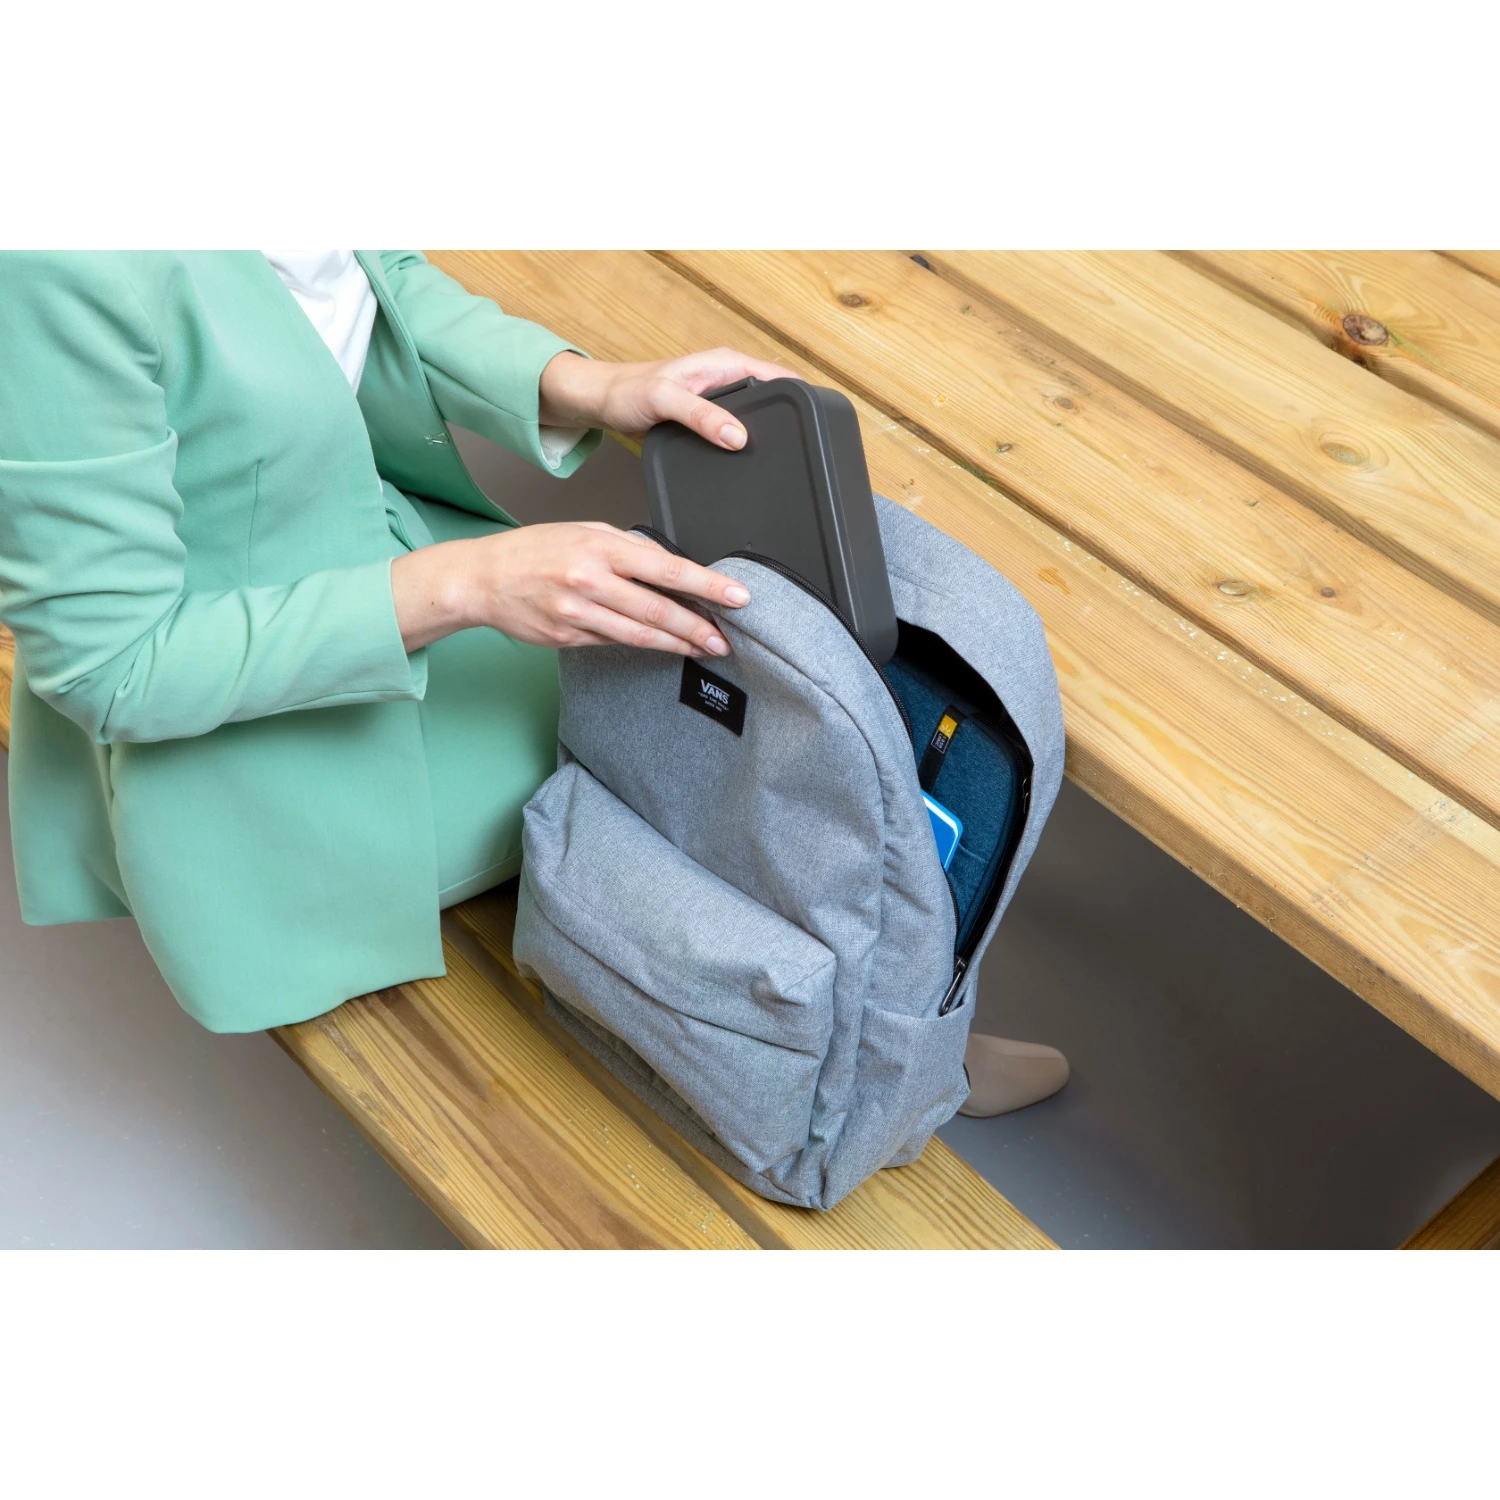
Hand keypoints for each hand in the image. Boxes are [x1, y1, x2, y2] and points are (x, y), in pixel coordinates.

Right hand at [391, 522, 749, 655]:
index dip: (706, 584)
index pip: (665, 567)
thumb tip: (668, 564)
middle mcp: (589, 579)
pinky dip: (642, 645)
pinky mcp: (567, 637)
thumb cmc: (534, 550)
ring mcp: (577, 612)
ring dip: (676, 643)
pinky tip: (662, 647)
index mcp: (599, 546)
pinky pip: (613, 643)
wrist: (482, 578)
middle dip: (698, 626)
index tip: (736, 596)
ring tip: (703, 648)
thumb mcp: (583, 530)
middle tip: (725, 638)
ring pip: (639, 633)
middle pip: (657, 608)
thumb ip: (626, 546)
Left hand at [538, 347, 800, 450]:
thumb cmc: (628, 392)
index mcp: (727, 365)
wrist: (602, 402)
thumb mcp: (665, 401)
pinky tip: (754, 466)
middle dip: (792, 425)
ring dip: (771, 439)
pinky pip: (741, 433)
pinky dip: (749, 447)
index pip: (781, 378)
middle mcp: (730, 380)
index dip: (804, 400)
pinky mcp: (712, 422)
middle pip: (776, 402)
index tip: (819, 426)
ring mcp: (722, 403)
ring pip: (760, 420)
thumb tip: (739, 437)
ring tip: (790, 464)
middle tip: (809, 455)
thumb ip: (702, 416)